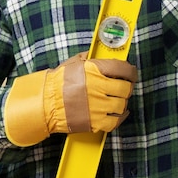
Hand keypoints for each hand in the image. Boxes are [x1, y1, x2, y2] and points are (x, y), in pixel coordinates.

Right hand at [4, 52, 136, 146]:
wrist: (45, 104)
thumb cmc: (57, 83)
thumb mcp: (72, 63)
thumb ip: (88, 59)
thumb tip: (97, 55)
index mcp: (94, 70)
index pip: (122, 68)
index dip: (131, 71)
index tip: (131, 73)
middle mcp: (99, 87)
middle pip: (125, 88)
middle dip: (127, 87)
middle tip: (125, 87)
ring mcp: (98, 106)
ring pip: (122, 104)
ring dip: (122, 101)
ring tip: (118, 99)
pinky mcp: (96, 122)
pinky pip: (116, 121)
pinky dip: (121, 117)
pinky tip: (120, 113)